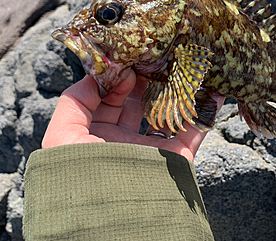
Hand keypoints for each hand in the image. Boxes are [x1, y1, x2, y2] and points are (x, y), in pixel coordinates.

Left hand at [42, 70, 224, 160]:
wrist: (107, 218)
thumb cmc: (77, 175)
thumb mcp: (61, 135)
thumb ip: (75, 100)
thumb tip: (100, 74)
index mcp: (98, 134)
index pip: (110, 98)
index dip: (119, 79)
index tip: (130, 65)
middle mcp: (125, 140)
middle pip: (141, 102)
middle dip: (150, 78)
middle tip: (160, 57)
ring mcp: (152, 150)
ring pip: (168, 112)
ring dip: (179, 90)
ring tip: (188, 65)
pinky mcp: (176, 160)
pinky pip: (194, 132)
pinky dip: (206, 111)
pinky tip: (214, 89)